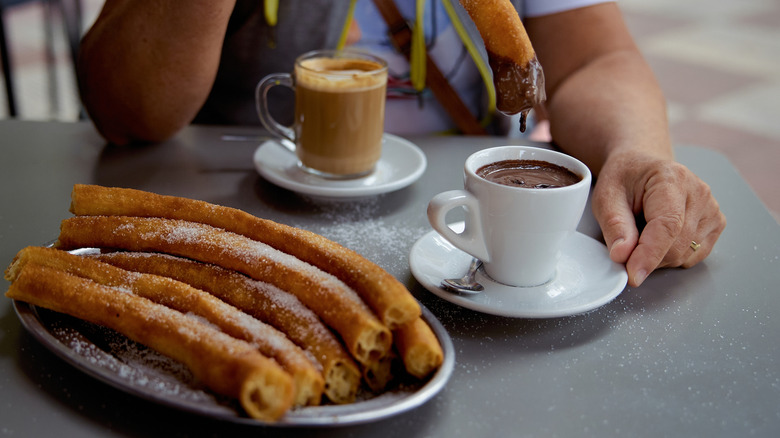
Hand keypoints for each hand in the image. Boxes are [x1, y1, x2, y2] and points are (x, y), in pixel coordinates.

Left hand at [591, 150, 726, 286]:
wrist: (643, 167)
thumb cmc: (625, 179)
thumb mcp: (607, 197)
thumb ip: (614, 226)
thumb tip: (622, 256)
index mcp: (672, 179)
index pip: (667, 226)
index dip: (650, 254)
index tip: (634, 275)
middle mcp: (699, 193)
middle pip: (677, 246)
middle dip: (647, 257)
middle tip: (626, 242)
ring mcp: (712, 209)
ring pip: (685, 255)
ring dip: (658, 256)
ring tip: (644, 230)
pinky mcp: (715, 224)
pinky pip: (693, 256)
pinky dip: (672, 256)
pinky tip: (660, 236)